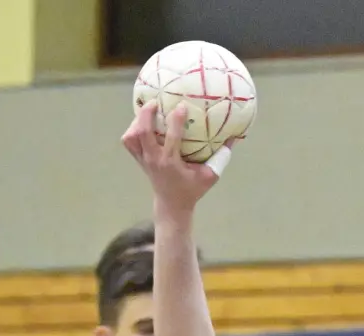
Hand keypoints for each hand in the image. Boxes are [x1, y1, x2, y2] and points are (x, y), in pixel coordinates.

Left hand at [121, 102, 233, 217]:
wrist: (172, 205)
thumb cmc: (192, 190)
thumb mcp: (210, 176)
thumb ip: (221, 158)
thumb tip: (234, 137)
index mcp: (170, 162)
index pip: (172, 137)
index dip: (176, 119)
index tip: (182, 105)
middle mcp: (154, 159)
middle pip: (142, 132)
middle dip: (146, 114)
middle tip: (155, 101)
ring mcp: (144, 160)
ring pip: (131, 137)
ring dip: (137, 121)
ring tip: (147, 111)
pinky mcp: (139, 160)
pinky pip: (129, 142)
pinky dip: (132, 131)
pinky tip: (142, 123)